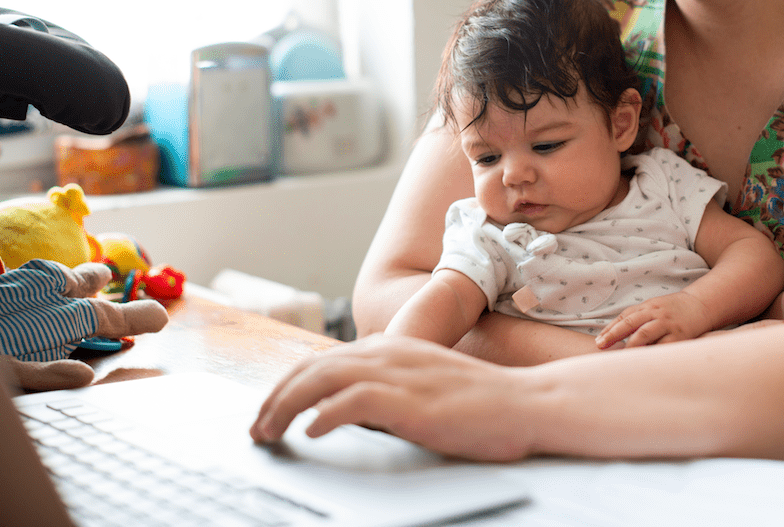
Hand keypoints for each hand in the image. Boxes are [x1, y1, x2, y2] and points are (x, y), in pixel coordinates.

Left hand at [251, 334, 534, 460]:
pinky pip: (351, 402)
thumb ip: (389, 390)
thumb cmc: (482, 404)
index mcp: (391, 348)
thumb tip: (347, 410)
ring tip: (268, 433)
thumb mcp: (425, 387)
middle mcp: (388, 352)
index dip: (288, 385)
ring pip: (321, 380)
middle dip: (275, 397)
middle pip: (312, 367)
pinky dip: (323, 416)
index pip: (323, 361)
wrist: (527, 403)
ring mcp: (398, 373)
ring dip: (285, 407)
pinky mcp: (409, 399)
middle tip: (256, 429)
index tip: (269, 412)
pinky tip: (310, 434)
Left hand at [595, 291, 710, 349]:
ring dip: (630, 345)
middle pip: (630, 323)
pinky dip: (652, 353)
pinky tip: (643, 361)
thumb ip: (638, 319)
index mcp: (647, 306)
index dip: (610, 329)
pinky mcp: (680, 335)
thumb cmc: (673, 310)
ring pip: (644, 334)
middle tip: (600, 346)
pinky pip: (663, 345)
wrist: (701, 305)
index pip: (624, 317)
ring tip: (619, 357)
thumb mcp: (654, 308)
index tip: (598, 341)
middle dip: (613, 334)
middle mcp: (655, 313)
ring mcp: (667, 324)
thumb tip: (616, 336)